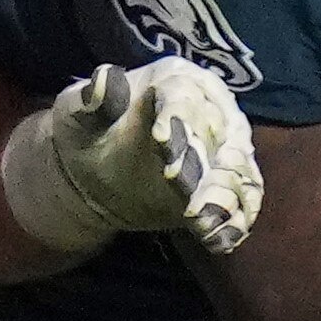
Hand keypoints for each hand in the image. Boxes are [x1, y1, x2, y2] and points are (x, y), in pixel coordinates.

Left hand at [0, 60, 263, 256]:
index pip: (183, 98)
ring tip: (200, 218)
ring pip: (235, 171)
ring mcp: (225, 150)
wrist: (96, 170)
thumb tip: (104, 81)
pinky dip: (233, 222)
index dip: (176, 118)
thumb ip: (93, 99)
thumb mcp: (78, 112)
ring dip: (221, 196)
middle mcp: (214, 110)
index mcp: (178, 81)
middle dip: (199, 161)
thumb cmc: (88, 131)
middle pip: (216, 135)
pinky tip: (216, 240)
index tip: (160, 139)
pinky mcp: (225, 186)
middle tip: (180, 185)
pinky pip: (242, 203)